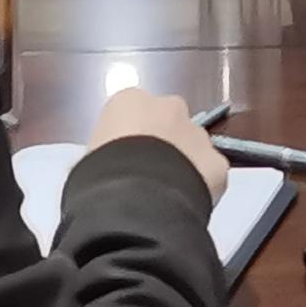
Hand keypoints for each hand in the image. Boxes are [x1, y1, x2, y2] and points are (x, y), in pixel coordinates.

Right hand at [89, 87, 229, 200]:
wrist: (136, 200)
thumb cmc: (98, 177)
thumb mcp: (87, 161)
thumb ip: (104, 154)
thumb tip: (108, 169)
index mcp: (130, 101)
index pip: (130, 114)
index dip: (127, 140)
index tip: (122, 163)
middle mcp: (169, 107)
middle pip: (167, 122)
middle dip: (162, 144)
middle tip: (148, 177)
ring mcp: (198, 132)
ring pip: (193, 146)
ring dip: (184, 163)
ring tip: (167, 196)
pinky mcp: (218, 162)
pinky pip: (210, 173)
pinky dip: (202, 186)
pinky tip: (186, 205)